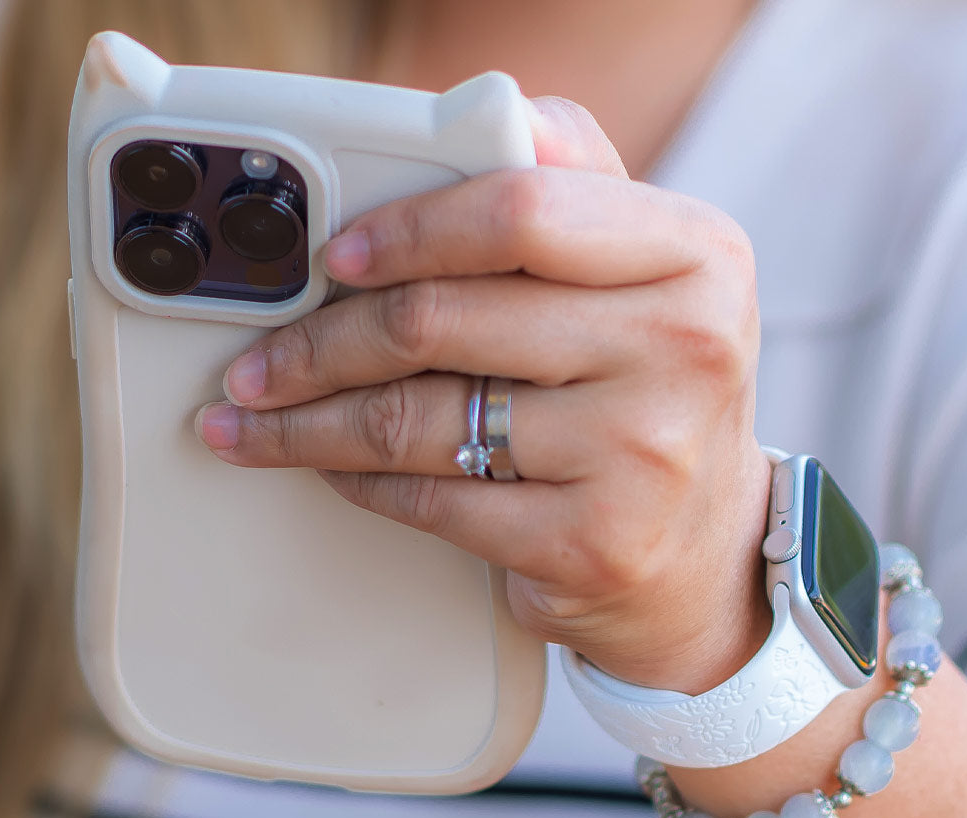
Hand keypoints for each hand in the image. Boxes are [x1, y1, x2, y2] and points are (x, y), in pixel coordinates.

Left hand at [196, 98, 770, 692]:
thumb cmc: (656, 398)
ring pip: (420, 420)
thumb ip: (575, 190)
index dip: (406, 230)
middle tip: (263, 358)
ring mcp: (638, 456)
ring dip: (312, 421)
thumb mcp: (652, 278)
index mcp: (695, 259)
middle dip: (321, 342)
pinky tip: (335, 469)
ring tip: (261, 417)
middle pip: (446, 320)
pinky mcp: (589, 543)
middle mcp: (682, 352)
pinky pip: (434, 500)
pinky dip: (364, 482)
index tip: (335, 258)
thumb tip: (492, 116)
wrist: (705, 551)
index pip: (521, 210)